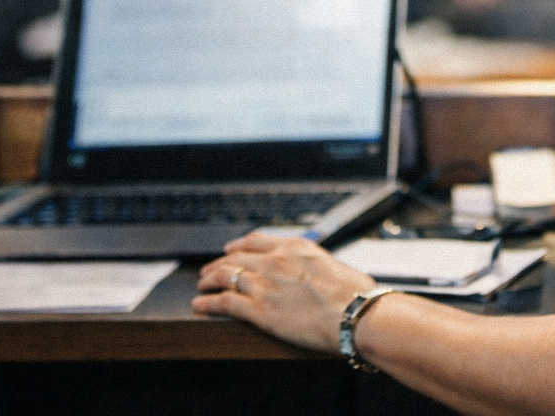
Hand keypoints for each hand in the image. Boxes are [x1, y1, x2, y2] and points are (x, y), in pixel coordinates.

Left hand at [192, 232, 378, 353]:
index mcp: (295, 247)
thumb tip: (320, 272)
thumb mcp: (335, 265)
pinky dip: (208, 302)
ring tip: (202, 285)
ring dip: (209, 280)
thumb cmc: (354, 294)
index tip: (231, 248)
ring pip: (225, 276)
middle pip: (236, 257)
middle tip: (210, 270)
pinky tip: (199, 305)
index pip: (257, 240)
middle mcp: (276, 262)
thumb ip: (317, 264)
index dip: (239, 244)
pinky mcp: (259, 310)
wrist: (354, 314)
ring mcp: (265, 285)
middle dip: (219, 263)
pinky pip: (224, 302)